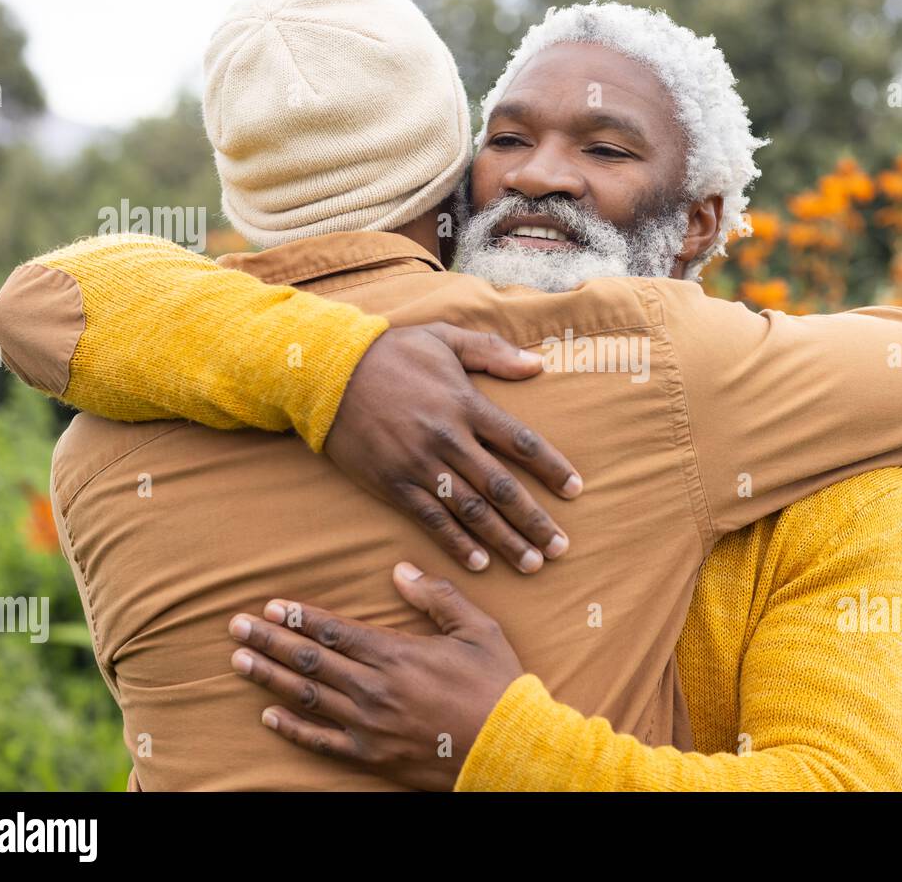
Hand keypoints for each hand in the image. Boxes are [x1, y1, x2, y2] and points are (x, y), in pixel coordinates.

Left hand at [228, 563, 521, 791]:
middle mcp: (374, 688)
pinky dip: (291, 728)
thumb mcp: (478, 629)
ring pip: (307, 696)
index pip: (334, 629)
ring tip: (240, 661)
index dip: (298, 617)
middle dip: (269, 641)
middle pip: (310, 659)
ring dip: (270, 677)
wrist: (510, 748)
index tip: (270, 607)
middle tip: (235, 627)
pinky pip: (320, 741)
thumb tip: (400, 570)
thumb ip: (437, 597)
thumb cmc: (497, 684)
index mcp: (397, 653)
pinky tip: (269, 714)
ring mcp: (368, 725)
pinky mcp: (371, 756)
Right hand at [324, 323, 581, 572]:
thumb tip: (538, 366)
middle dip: (534, 520)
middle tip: (561, 546)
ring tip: (532, 564)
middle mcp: (448, 438)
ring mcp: (419, 465)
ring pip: (471, 511)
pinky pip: (431, 520)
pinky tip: (480, 564)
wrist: (325, 371)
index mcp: (466, 404)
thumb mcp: (444, 337)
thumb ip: (493, 352)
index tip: (576, 489)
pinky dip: (457, 544)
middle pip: (502, 487)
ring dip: (504, 540)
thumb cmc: (391, 352)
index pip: (522, 442)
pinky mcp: (392, 484)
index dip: (552, 468)